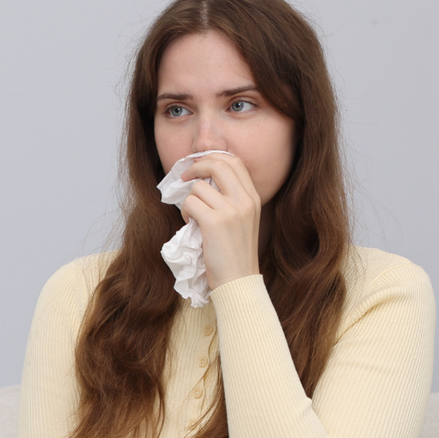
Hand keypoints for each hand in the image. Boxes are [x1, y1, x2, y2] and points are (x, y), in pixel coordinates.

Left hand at [178, 151, 262, 287]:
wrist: (238, 280)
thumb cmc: (235, 253)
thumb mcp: (242, 220)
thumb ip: (230, 198)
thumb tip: (203, 179)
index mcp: (253, 197)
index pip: (235, 161)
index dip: (213, 157)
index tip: (199, 166)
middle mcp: (245, 200)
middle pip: (218, 163)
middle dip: (197, 166)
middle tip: (186, 177)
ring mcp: (231, 210)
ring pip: (198, 186)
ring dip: (189, 199)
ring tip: (192, 215)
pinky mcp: (215, 222)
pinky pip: (190, 203)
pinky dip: (185, 212)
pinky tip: (191, 224)